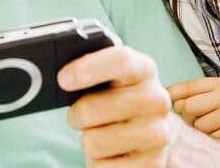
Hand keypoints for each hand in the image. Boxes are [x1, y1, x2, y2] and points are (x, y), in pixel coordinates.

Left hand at [58, 46, 174, 166]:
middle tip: (82, 115)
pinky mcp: (151, 165)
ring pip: (92, 142)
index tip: (63, 79)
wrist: (150, 133)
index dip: (87, 69)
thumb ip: (90, 68)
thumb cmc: (118, 99)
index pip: (119, 62)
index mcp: (144, 70)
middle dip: (76, 114)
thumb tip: (62, 76)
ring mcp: (157, 135)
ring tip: (102, 133)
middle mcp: (156, 101)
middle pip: (91, 109)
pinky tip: (112, 153)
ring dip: (88, 140)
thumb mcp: (110, 78)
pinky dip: (97, 163)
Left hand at [168, 77, 219, 152]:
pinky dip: (216, 139)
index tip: (170, 105)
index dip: (173, 96)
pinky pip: (213, 138)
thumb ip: (204, 93)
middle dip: (189, 117)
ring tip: (219, 127)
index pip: (186, 87)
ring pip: (199, 125)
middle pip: (188, 107)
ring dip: (204, 130)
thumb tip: (172, 101)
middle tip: (199, 120)